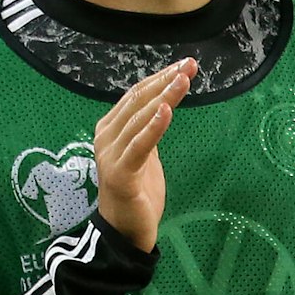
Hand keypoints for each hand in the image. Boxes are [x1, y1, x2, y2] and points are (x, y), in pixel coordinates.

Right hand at [93, 58, 195, 251]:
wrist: (126, 230)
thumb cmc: (136, 191)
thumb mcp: (143, 152)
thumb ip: (146, 129)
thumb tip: (162, 102)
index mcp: (109, 128)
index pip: (135, 95)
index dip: (158, 78)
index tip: (182, 64)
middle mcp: (105, 137)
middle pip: (137, 102)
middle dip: (164, 81)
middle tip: (189, 65)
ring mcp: (110, 154)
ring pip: (140, 119)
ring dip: (164, 97)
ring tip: (183, 80)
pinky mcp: (121, 173)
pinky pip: (140, 145)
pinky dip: (154, 127)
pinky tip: (167, 110)